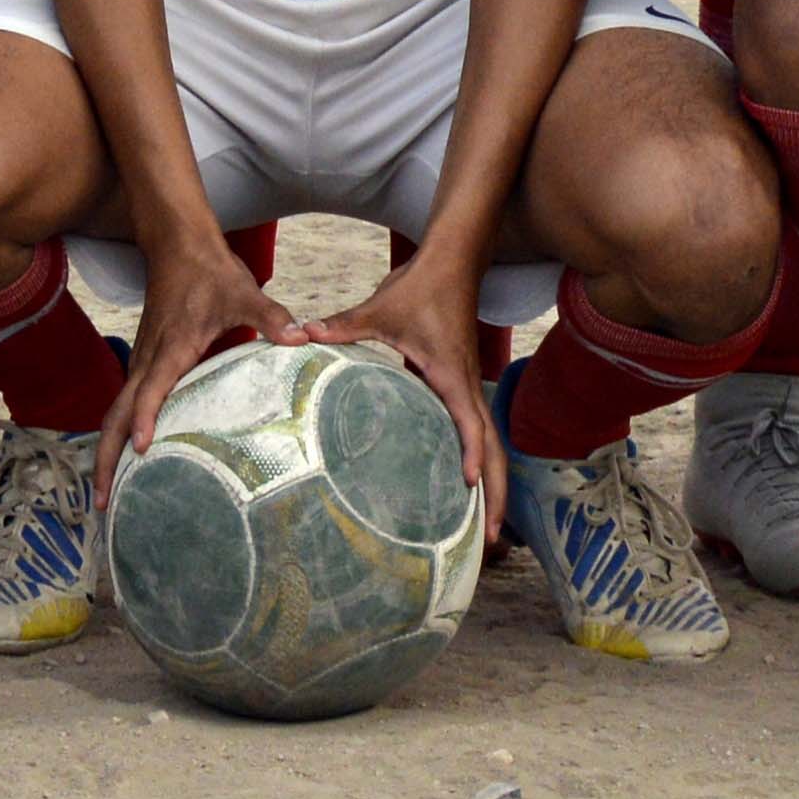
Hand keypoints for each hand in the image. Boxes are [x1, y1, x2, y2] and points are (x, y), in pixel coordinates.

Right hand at [99, 232, 303, 523]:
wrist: (178, 244)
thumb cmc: (210, 271)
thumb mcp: (244, 292)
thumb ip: (271, 318)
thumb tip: (301, 337)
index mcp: (171, 347)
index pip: (150, 388)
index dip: (144, 418)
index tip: (140, 450)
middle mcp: (148, 358)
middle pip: (116, 413)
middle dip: (105, 456)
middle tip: (99, 500)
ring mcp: (141, 360)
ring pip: (115, 410)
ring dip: (107, 448)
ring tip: (104, 492)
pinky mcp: (144, 360)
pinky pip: (123, 402)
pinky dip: (117, 430)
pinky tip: (125, 454)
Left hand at [301, 244, 503, 549]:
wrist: (452, 259)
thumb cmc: (420, 285)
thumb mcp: (378, 308)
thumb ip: (342, 325)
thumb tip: (301, 333)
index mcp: (451, 376)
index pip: (470, 424)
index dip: (472, 456)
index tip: (469, 487)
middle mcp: (465, 386)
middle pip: (493, 448)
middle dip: (497, 493)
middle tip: (491, 538)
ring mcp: (466, 385)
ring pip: (490, 442)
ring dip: (493, 482)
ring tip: (486, 526)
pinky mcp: (460, 382)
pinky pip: (477, 430)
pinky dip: (478, 460)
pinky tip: (466, 484)